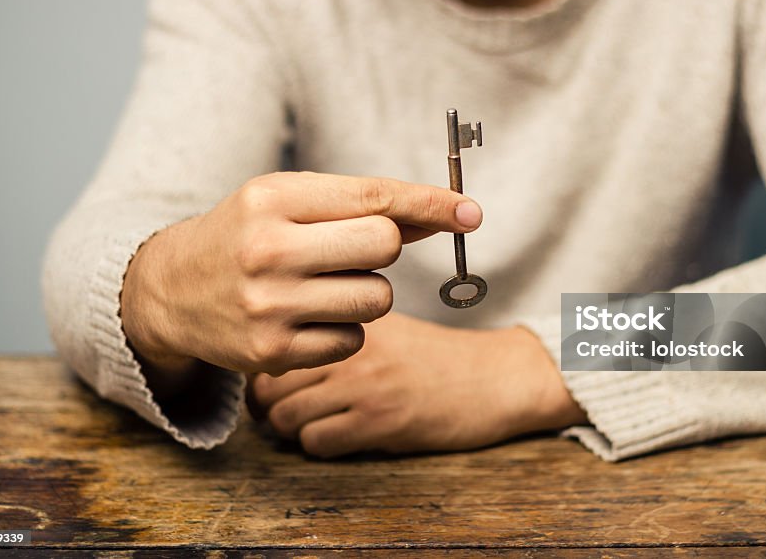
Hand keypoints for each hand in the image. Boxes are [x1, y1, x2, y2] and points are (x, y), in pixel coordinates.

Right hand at [119, 172, 482, 393]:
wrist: (170, 290)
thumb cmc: (246, 234)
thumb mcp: (290, 202)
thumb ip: (363, 206)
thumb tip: (445, 214)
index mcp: (273, 199)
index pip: (374, 198)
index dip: (430, 204)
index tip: (472, 212)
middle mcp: (268, 250)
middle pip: (385, 246)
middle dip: (384, 248)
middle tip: (350, 250)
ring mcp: (269, 305)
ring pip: (377, 298)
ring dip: (367, 292)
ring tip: (324, 285)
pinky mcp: (272, 353)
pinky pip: (354, 341)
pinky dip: (344, 330)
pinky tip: (308, 317)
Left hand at [246, 312, 587, 456]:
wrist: (496, 378)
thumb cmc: (439, 358)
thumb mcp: (388, 328)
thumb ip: (340, 330)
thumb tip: (284, 351)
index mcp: (353, 319)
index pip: (280, 341)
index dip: (269, 368)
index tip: (279, 379)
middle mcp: (353, 347)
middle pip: (271, 382)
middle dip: (271, 403)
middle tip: (287, 408)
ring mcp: (366, 385)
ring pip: (286, 416)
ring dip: (293, 428)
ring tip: (314, 423)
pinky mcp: (380, 422)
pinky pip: (317, 442)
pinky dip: (320, 445)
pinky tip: (341, 436)